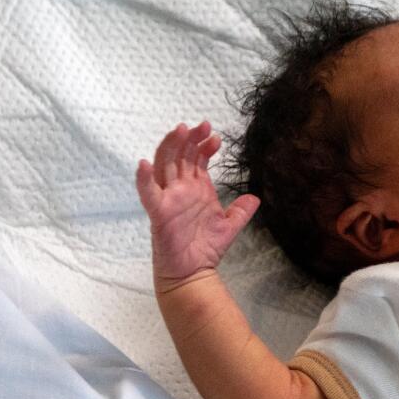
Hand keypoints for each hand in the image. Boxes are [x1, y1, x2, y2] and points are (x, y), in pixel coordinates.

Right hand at [136, 121, 258, 287]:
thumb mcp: (229, 226)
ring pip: (164, 165)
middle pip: (180, 155)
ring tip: (181, 130)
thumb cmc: (205, 249)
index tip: (216, 137)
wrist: (194, 273)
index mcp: (195, 189)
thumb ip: (241, 211)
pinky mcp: (158, 213)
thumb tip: (254, 197)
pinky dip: (144, 178)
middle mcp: (180, 190)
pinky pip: (148, 193)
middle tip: (203, 125)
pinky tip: (144, 164)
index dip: (205, 145)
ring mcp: (168, 199)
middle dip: (191, 138)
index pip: (196, 159)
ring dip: (170, 146)